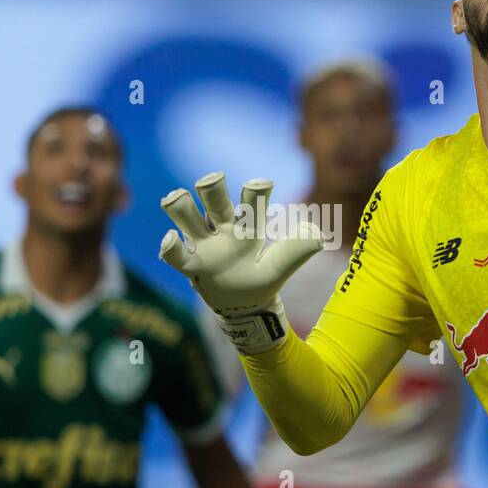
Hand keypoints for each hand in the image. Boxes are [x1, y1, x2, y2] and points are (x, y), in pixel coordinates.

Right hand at [160, 173, 321, 353]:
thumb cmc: (261, 280)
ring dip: (180, 205)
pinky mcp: (191, 265)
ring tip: (177, 198)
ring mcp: (204, 244)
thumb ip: (294, 252)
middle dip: (212, 186)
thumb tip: (318, 234)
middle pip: (213, 198)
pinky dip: (169, 246)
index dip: (255, 190)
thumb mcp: (278, 268)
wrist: (244, 306)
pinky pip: (174, 254)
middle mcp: (224, 228)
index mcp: (248, 225)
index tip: (262, 185)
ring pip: (185, 215)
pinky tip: (170, 239)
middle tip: (213, 181)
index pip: (251, 200)